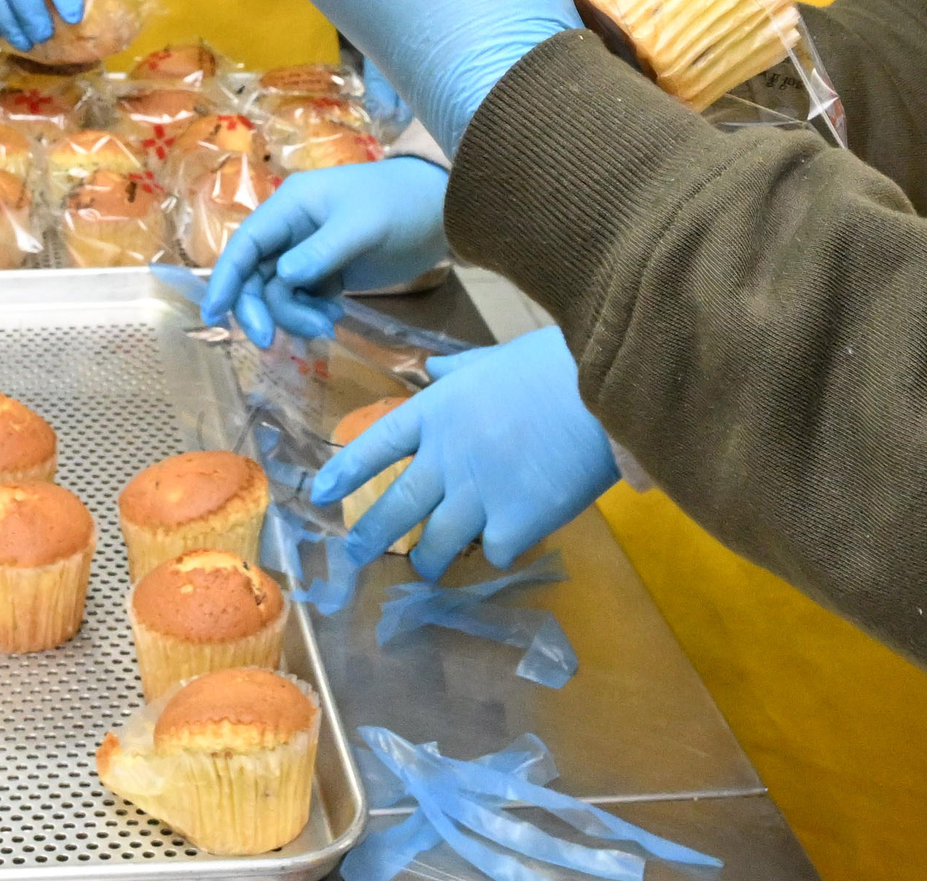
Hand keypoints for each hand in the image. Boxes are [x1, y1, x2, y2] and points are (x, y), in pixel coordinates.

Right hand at [200, 158, 450, 345]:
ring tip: (327, 324)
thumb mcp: (362, 226)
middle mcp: (291, 229)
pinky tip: (333, 319)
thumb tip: (283, 276)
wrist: (440, 210)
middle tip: (272, 342)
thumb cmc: (400, 205)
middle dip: (260, 308)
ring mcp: (307, 253)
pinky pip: (300, 300)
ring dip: (292, 315)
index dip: (226, 278)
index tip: (214, 316)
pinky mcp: (325, 273)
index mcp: (290, 205)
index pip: (246, 243)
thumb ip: (321, 252)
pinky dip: (309, 315)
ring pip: (277, 293)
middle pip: (254, 275)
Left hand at [311, 329, 617, 579]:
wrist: (604, 389)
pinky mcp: (515, 524)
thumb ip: (459, 370)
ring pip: (434, 546)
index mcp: (437, 411)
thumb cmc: (555, 364)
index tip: (321, 493)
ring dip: (426, 561)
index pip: (376, 445)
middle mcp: (445, 457)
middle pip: (393, 508)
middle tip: (355, 556)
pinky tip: (510, 542)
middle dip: (368, 538)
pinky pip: (494, 552)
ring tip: (425, 569)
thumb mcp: (495, 358)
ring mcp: (477, 495)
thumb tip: (434, 368)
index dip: (346, 472)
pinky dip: (498, 551)